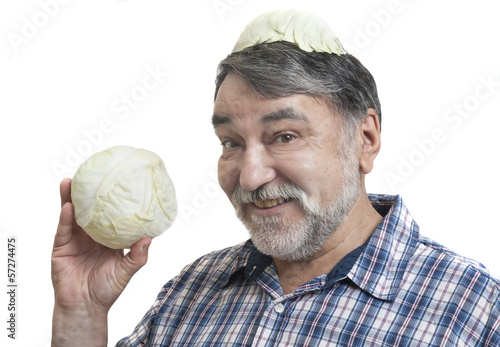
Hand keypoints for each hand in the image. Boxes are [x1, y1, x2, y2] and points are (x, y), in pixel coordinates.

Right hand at [51, 178, 150, 345]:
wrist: (85, 307)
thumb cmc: (106, 289)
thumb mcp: (126, 271)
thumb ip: (137, 256)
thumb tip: (149, 239)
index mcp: (107, 237)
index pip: (109, 214)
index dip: (112, 200)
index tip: (117, 181)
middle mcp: (91, 235)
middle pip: (89, 209)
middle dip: (89, 193)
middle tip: (92, 173)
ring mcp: (75, 239)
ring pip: (73, 214)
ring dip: (71, 198)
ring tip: (71, 181)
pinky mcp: (61, 247)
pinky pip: (63, 229)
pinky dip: (66, 217)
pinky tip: (68, 206)